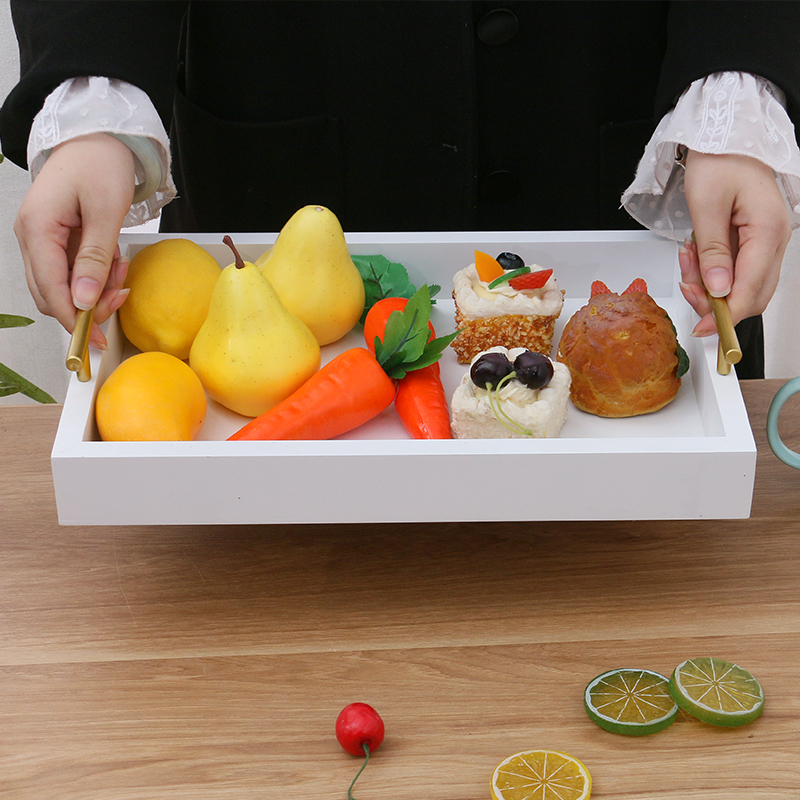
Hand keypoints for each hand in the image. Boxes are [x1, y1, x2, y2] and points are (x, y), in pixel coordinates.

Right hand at [13, 133, 135, 348]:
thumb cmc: (100, 162)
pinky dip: (95, 275)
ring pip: (62, 286)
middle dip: (88, 304)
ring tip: (121, 271)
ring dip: (95, 289)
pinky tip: (114, 264)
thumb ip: (95, 259)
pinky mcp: (54, 239)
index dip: (73, 319)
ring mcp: (40, 239)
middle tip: (121, 295)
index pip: (49, 289)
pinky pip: (71, 271)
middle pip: (51, 294)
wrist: (97, 136)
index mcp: (37, 228)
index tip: (97, 340)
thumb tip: (84, 301)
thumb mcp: (106, 212)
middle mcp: (31, 236)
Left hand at [679, 150, 790, 336]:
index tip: (703, 330)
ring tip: (687, 258)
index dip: (726, 317)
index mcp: (768, 231)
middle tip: (686, 287)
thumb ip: (713, 252)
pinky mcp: (754, 240)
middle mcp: (775, 239)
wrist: (724, 137)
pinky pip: (736, 269)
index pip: (750, 290)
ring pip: (742, 284)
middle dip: (714, 301)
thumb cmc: (719, 160)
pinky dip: (712, 270)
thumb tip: (719, 290)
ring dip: (709, 284)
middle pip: (751, 294)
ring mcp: (767, 241)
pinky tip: (695, 255)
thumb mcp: (706, 207)